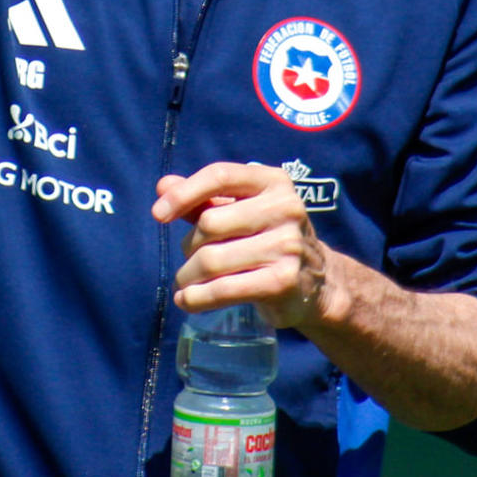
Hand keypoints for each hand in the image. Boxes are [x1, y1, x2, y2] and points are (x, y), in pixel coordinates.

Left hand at [152, 161, 331, 328]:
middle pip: (210, 223)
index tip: (157, 214)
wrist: (318, 282)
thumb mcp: (240, 212)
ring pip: (212, 259)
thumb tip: (163, 186)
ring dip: (188, 276)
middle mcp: (286, 208)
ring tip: (185, 284)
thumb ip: (203, 200)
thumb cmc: (267, 238)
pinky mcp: (282, 282)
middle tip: (190, 259)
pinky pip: (224, 289)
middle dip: (189, 245)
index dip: (184, 194)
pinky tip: (188, 301)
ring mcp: (287, 246)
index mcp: (273, 182)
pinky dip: (197, 298)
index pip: (220, 176)